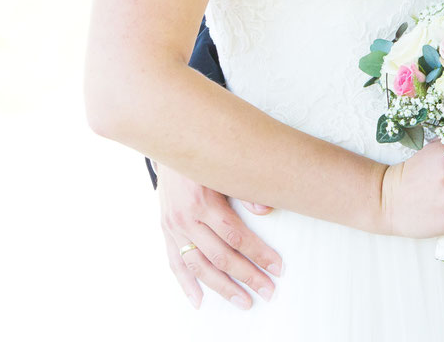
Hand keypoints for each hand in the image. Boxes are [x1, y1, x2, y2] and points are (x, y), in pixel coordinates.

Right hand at [157, 162, 280, 309]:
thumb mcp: (226, 166)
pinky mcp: (166, 231)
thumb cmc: (205, 155)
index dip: (258, 254)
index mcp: (205, 201)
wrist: (170, 143)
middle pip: (220, 256)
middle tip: (268, 290)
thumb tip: (267, 209)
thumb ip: (246, 189)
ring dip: (222, 287)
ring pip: (199, 266)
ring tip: (244, 301)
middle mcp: (187, 218)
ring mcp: (174, 228)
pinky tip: (200, 300)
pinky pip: (175, 263)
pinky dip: (187, 284)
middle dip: (247, 275)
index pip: (236, 236)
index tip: (277, 267)